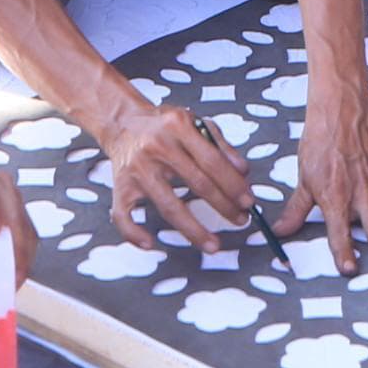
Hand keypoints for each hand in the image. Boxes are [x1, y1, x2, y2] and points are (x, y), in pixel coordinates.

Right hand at [94, 91, 256, 254]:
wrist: (123, 123)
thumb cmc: (163, 125)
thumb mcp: (194, 122)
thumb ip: (220, 144)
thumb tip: (243, 171)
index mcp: (177, 126)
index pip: (212, 160)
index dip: (233, 183)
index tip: (248, 200)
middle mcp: (156, 146)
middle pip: (196, 183)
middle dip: (223, 206)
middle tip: (240, 219)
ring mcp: (136, 169)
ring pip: (168, 206)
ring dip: (193, 230)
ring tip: (213, 244)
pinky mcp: (120, 186)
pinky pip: (123, 216)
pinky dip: (135, 233)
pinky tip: (151, 244)